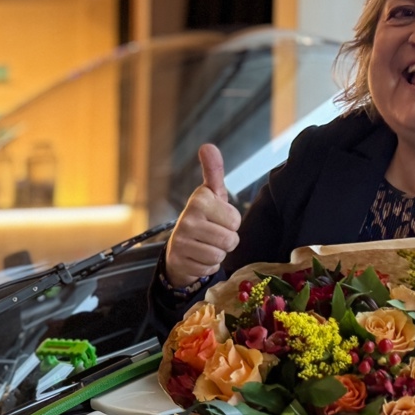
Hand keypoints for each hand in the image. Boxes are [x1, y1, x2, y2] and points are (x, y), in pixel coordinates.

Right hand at [163, 143, 241, 287]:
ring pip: (219, 255)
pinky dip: (206, 266)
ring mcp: (181, 240)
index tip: (217, 220)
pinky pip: (208, 268)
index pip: (235, 220)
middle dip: (226, 242)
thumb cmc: (202, 219)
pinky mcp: (179, 260)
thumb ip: (213, 171)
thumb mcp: (211, 195)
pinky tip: (197, 258)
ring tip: (205, 246)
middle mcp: (187, 218)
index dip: (231, 223)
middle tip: (212, 236)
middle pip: (230, 240)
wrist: (178, 249)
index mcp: (199, 199)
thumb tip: (207, 146)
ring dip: (217, 255)